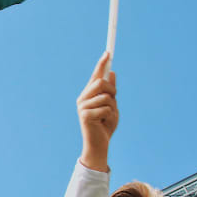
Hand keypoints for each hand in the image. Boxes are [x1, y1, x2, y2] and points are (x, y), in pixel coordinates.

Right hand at [77, 51, 117, 171]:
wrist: (99, 144)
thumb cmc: (105, 126)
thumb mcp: (112, 105)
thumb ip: (111, 91)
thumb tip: (111, 73)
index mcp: (88, 94)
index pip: (95, 76)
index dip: (101, 64)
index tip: (108, 52)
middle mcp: (83, 98)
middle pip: (101, 83)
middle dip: (112, 90)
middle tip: (114, 100)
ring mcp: (82, 107)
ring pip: (106, 96)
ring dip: (112, 107)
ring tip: (108, 117)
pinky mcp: (85, 116)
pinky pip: (106, 109)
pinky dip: (110, 116)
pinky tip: (104, 123)